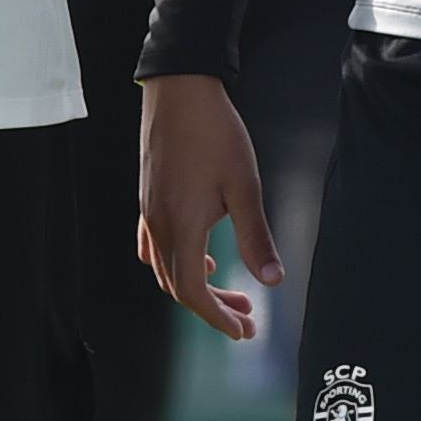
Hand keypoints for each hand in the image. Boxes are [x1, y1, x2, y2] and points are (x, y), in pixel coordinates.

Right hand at [136, 74, 280, 339]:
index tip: (243, 330)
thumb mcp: (244, 186)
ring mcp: (149, 213)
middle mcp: (159, 226)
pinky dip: (174, 263)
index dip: (218, 317)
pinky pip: (152, 247)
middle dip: (213, 308)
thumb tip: (273, 280)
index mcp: (182, 227)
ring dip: (195, 288)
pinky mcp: (148, 198)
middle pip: (178, 287)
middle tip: (247, 318)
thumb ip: (256, 237)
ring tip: (229, 292)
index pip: (193, 293)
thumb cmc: (215, 134)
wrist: (180, 90)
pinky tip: (197, 259)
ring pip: (164, 269)